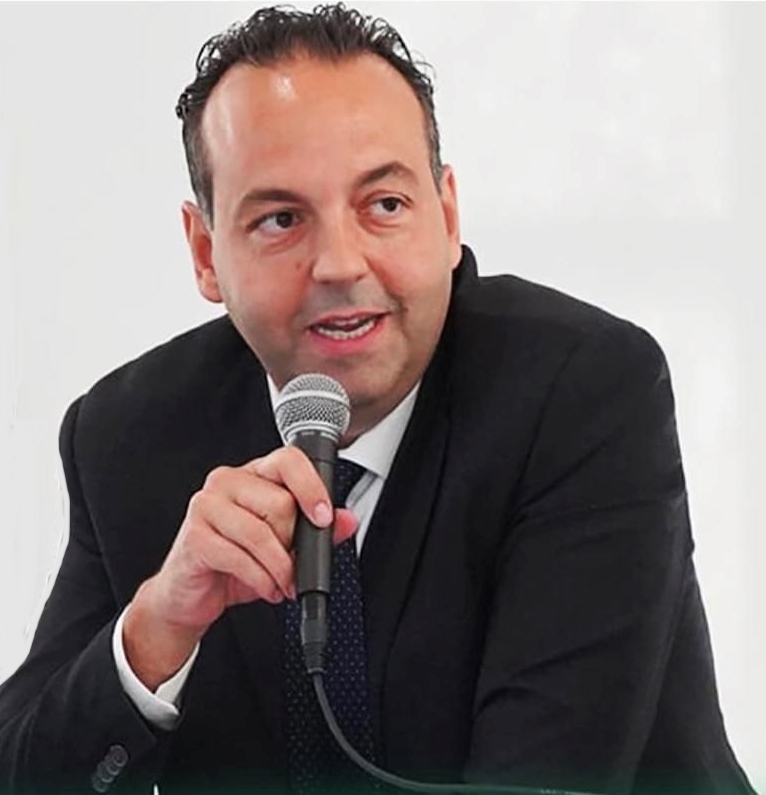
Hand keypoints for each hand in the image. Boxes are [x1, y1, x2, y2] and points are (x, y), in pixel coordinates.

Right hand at [123, 446, 357, 689]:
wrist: (191, 593)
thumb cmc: (235, 561)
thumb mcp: (283, 545)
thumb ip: (317, 531)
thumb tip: (347, 520)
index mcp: (254, 474)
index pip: (288, 460)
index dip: (311, 486)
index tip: (324, 517)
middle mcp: (228, 481)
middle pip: (280, 503)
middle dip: (293, 543)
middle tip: (294, 566)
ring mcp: (206, 505)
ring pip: (261, 533)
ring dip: (280, 568)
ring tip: (284, 583)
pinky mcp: (194, 536)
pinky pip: (239, 557)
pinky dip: (260, 579)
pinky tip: (266, 587)